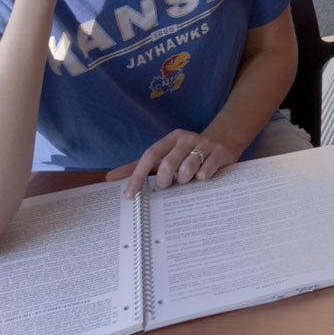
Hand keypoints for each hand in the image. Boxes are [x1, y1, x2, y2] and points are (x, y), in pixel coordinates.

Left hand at [108, 129, 237, 199]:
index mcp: (171, 138)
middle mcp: (187, 138)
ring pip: (187, 170)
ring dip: (184, 181)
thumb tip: (110, 178)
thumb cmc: (186, 154)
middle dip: (164, 183)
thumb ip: (138, 168)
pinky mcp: (220, 153)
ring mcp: (205, 144)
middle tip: (167, 187)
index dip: (138, 176)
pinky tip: (203, 177)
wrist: (223, 140)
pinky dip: (202, 179)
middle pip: (167, 165)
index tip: (129, 195)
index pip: (150, 155)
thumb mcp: (164, 157)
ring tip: (187, 180)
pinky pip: (206, 172)